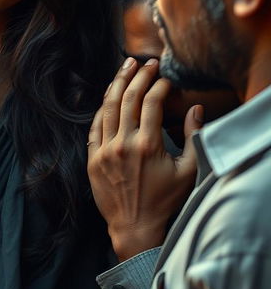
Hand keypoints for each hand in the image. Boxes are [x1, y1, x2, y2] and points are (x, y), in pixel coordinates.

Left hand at [87, 58, 200, 260]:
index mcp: (148, 145)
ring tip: (124, 68)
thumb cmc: (164, 201)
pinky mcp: (92, 159)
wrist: (134, 227)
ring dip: (117, 85)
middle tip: (144, 62)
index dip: (158, 85)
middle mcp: (123, 144)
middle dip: (137, 76)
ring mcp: (104, 151)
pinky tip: (108, 96)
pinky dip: (101, 109)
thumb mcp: (187, 171)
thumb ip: (193, 138)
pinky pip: (94, 126)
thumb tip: (195, 108)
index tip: (164, 77)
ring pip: (107, 108)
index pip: (151, 102)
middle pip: (127, 98)